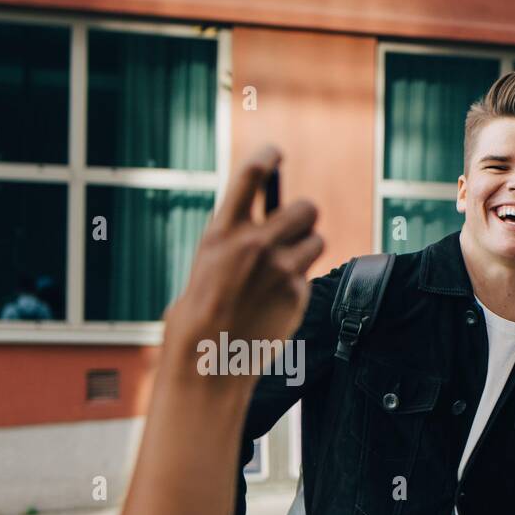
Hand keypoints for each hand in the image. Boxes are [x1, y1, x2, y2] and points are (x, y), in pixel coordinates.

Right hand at [163, 145, 322, 367]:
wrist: (206, 362)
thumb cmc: (197, 316)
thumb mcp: (206, 266)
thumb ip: (234, 241)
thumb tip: (263, 223)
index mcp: (222, 232)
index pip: (251, 174)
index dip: (268, 156)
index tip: (276, 153)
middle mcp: (255, 244)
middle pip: (306, 207)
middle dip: (303, 216)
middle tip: (294, 228)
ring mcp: (280, 270)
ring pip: (316, 241)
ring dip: (305, 250)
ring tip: (283, 270)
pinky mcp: (296, 294)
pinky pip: (307, 279)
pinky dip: (296, 288)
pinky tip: (274, 305)